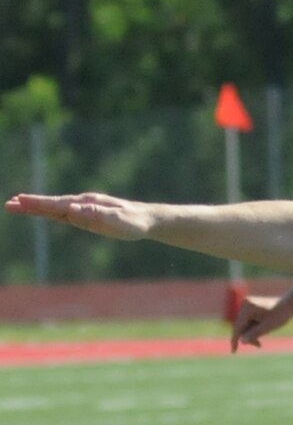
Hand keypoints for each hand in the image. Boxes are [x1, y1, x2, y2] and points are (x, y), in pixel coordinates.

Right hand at [4, 191, 155, 239]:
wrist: (147, 220)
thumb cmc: (134, 223)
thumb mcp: (118, 222)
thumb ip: (96, 216)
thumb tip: (72, 210)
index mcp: (87, 204)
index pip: (58, 205)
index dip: (39, 204)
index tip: (21, 201)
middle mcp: (83, 203)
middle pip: (52, 204)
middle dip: (31, 205)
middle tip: (9, 204)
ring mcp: (84, 208)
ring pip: (55, 208)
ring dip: (36, 207)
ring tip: (16, 205)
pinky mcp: (86, 216)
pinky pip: (63, 214)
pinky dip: (49, 212)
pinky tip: (40, 211)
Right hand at [230, 294, 283, 352]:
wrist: (288, 305)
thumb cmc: (280, 316)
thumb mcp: (267, 327)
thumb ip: (254, 334)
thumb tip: (242, 341)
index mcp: (247, 308)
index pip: (238, 326)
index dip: (235, 340)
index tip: (234, 351)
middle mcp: (245, 304)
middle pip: (240, 326)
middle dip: (248, 336)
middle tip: (259, 345)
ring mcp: (247, 305)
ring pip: (244, 325)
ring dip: (251, 333)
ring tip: (264, 336)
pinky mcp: (250, 306)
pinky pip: (247, 321)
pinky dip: (253, 328)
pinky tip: (262, 330)